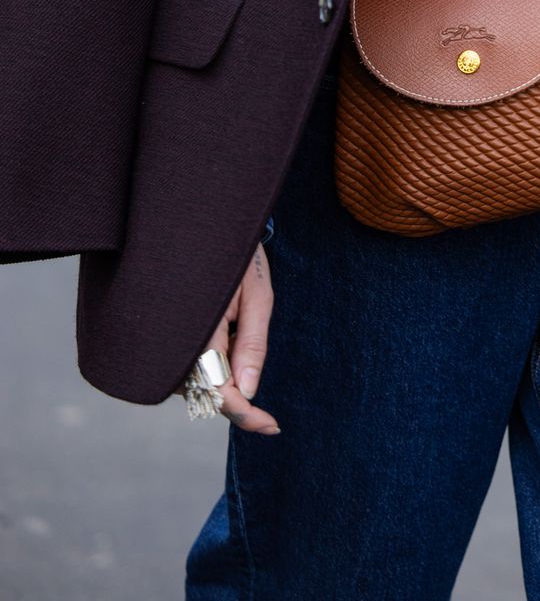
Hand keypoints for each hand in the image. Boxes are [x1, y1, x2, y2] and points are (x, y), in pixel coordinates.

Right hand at [173, 243, 279, 433]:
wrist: (204, 221)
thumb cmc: (237, 254)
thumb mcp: (257, 294)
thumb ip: (252, 344)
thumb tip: (250, 392)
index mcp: (198, 329)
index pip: (218, 390)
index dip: (245, 413)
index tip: (271, 425)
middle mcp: (172, 340)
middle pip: (204, 392)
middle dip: (235, 397)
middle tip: (266, 404)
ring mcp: (162, 341)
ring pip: (194, 383)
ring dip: (221, 378)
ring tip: (237, 330)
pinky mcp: (161, 338)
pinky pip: (185, 367)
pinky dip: (209, 366)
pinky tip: (223, 336)